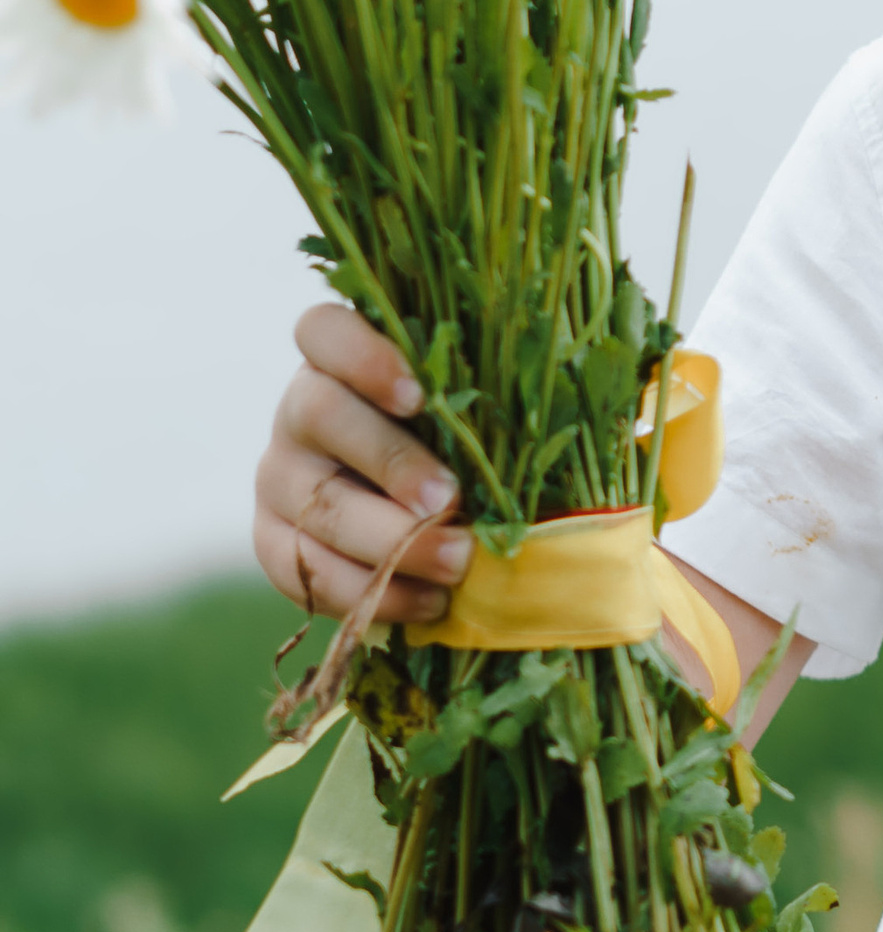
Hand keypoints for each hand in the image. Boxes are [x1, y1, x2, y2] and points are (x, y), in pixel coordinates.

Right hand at [251, 303, 471, 628]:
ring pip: (316, 503)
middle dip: (392, 462)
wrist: (416, 512)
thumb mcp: (472, 399)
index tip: (420, 395)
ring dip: (388, 540)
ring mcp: (278, 476)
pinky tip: (428, 601)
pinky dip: (369, 592)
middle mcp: (297, 409)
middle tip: (451, 501)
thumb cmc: (463, 434)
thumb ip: (494, 383)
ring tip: (457, 562)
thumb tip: (561, 374)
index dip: (364, 357)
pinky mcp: (273, 540)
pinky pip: (304, 572)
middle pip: (322, 417)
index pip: (323, 330)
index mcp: (337, 355)